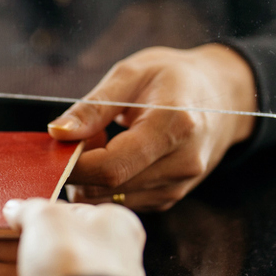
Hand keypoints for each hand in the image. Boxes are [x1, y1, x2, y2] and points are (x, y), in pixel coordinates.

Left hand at [47, 44, 257, 211]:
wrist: (223, 94)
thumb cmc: (173, 77)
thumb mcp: (130, 75)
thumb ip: (92, 107)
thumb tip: (58, 133)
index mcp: (174, 126)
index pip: (111, 166)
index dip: (73, 166)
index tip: (52, 150)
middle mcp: (183, 163)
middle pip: (110, 187)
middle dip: (78, 171)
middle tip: (74, 140)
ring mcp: (180, 185)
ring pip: (114, 199)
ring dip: (92, 179)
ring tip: (100, 142)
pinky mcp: (172, 197)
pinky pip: (126, 200)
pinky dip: (108, 184)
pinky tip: (115, 155)